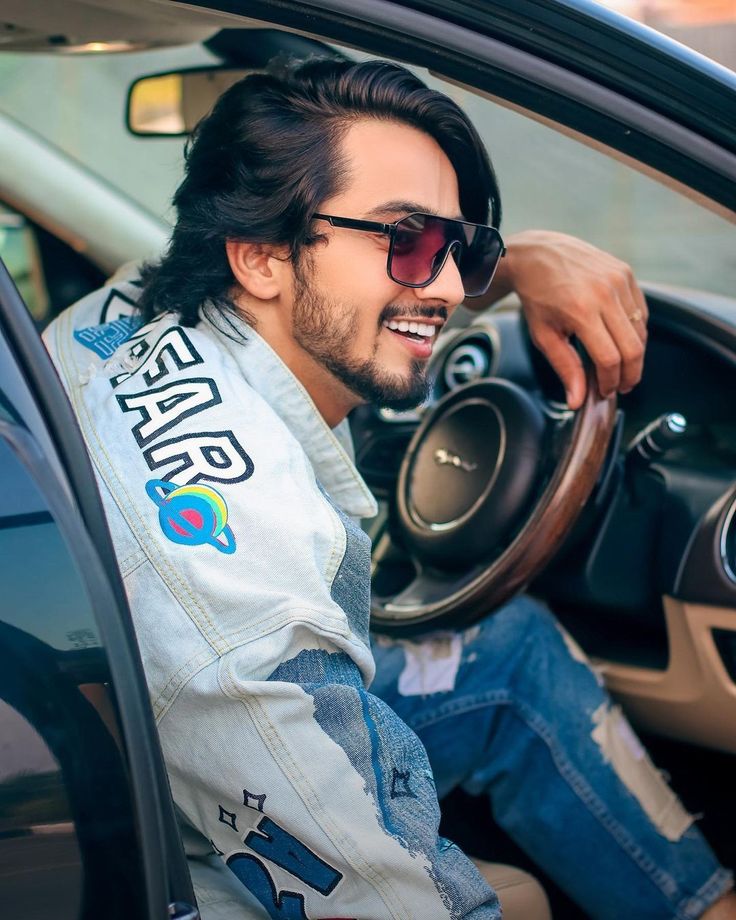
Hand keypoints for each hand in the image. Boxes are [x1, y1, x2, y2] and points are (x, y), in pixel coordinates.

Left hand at [477, 230, 647, 408]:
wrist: (538, 255)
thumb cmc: (537, 296)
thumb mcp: (544, 336)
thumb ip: (565, 368)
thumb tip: (577, 400)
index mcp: (581, 311)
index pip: (609, 359)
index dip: (610, 381)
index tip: (604, 391)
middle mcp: (605, 293)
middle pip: (633, 348)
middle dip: (629, 374)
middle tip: (620, 386)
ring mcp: (619, 280)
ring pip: (641, 331)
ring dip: (634, 355)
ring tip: (620, 367)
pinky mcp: (626, 273)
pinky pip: (642, 312)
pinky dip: (635, 332)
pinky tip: (621, 341)